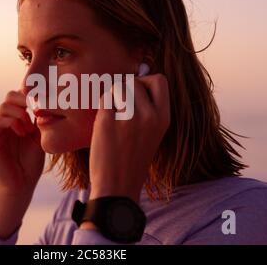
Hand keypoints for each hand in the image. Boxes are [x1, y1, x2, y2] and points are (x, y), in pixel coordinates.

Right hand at [0, 90, 44, 195]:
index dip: (30, 96)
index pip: (18, 97)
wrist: (21, 186)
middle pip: (9, 96)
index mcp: (14, 120)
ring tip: (30, 128)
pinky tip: (24, 133)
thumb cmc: (32, 164)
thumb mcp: (39, 138)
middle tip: (36, 111)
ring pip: (4, 106)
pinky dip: (13, 122)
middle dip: (24, 99)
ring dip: (20, 113)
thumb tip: (45, 103)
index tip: (43, 104)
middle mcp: (2, 122)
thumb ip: (39, 120)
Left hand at [88, 74, 169, 202]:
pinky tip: (105, 124)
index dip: (146, 82)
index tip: (137, 95)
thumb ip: (148, 109)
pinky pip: (104, 99)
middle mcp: (149, 116)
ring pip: (118, 87)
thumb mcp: (152, 133)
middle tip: (121, 111)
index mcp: (163, 118)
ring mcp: (129, 118)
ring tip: (113, 119)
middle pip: (135, 81)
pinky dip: (103, 107)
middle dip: (125, 91)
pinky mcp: (108, 121)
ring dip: (113, 98)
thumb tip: (135, 80)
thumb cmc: (132, 159)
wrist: (118, 186)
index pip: (160, 80)